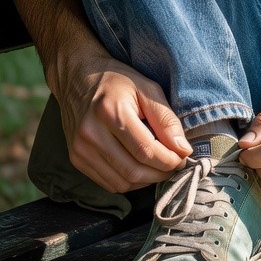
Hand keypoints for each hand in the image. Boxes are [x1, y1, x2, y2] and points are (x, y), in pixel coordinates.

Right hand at [52, 44, 191, 193]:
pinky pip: (109, 183)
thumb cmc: (117, 80)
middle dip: (161, 173)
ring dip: (146, 180)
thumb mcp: (147, 89)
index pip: (145, 150)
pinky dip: (129, 181)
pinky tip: (139, 167)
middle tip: (175, 164)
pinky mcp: (76, 159)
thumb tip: (183, 150)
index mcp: (109, 111)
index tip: (183, 156)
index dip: (169, 160)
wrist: (77, 77)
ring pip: (122, 183)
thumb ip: (166, 119)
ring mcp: (80, 149)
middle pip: (133, 171)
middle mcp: (90, 133)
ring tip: (159, 166)